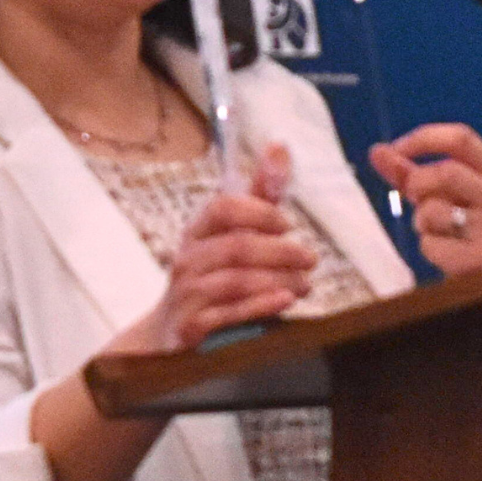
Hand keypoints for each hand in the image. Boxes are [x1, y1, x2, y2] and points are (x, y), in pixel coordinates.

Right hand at [120, 146, 315, 352]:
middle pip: (237, 246)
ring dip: (278, 279)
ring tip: (305, 284)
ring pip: (236, 280)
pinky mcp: (191, 327)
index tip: (288, 224)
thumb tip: (279, 146)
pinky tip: (285, 301)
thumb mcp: (232, 235)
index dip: (259, 212)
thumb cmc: (212, 277)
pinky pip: (227, 313)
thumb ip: (259, 197)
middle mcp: (188, 258)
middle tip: (310, 259)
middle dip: (281, 251)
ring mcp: (187, 294)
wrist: (170, 334)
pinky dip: (260, 306)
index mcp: (198, 231)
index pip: (223, 207)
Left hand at [370, 124, 481, 273]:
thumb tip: (378, 150)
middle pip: (445, 171)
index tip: (396, 149)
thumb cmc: (465, 235)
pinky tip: (446, 255)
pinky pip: (433, 244)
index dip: (424, 138)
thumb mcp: (444, 198)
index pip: (461, 138)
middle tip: (415, 199)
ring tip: (437, 233)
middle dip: (417, 184)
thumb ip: (411, 173)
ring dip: (422, 223)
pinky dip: (429, 250)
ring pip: (434, 210)